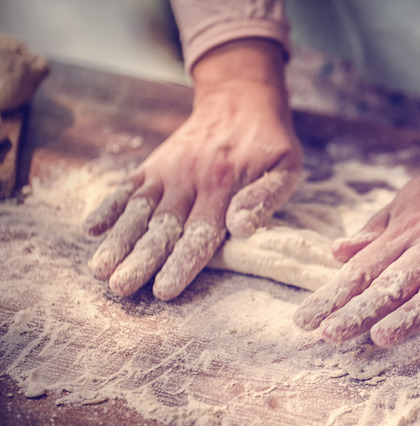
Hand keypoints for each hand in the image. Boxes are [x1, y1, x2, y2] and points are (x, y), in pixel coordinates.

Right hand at [84, 39, 301, 299]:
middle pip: (163, 227)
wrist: (241, 99)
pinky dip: (108, 206)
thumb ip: (265, 197)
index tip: (164, 289)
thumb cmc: (268, 144)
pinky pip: (127, 186)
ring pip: (139, 210)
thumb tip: (241, 226)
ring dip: (119, 240)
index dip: (181, 263)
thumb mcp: (285, 166)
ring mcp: (167, 172)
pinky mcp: (154, 165)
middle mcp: (189, 181)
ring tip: (100, 270)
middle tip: (121, 288)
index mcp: (223, 187)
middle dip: (141, 259)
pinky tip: (91, 229)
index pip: (200, 233)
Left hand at [294, 113, 419, 345]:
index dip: (334, 296)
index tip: (306, 320)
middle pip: (393, 285)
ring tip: (382, 337)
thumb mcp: (407, 200)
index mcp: (405, 234)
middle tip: (331, 335)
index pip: (363, 270)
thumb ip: (375, 230)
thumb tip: (336, 252)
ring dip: (409, 315)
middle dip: (360, 311)